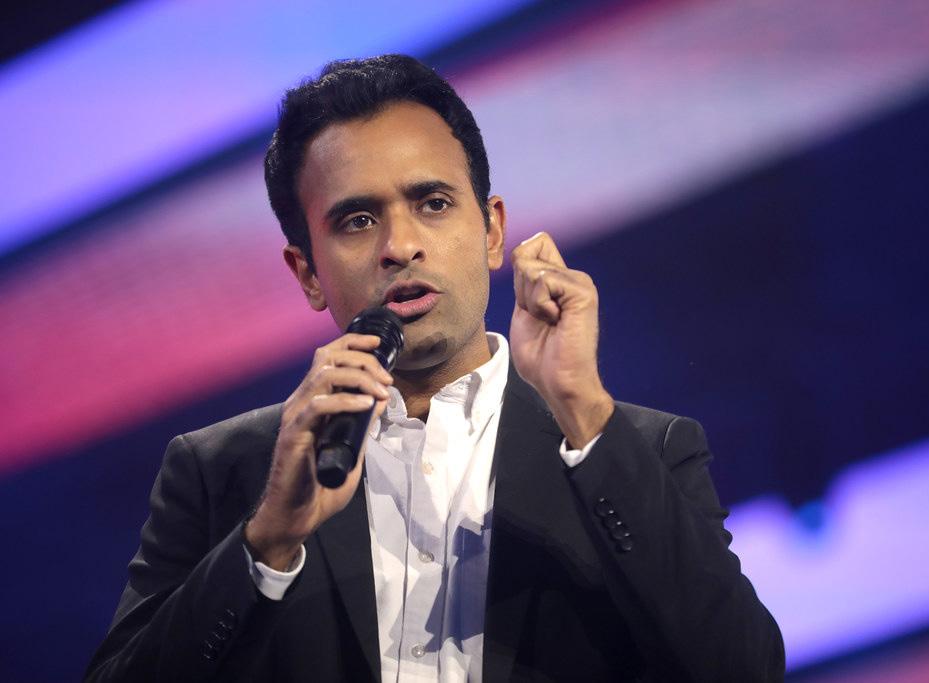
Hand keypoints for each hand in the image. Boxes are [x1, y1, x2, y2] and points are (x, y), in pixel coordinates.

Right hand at [245, 333, 392, 569]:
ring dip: (359, 378)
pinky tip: (366, 406)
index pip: (327, 357)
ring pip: (323, 375)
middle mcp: (300, 402)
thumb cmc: (320, 487)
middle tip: (387, 379)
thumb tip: (379, 402)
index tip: (379, 345)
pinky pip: (318, 406)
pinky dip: (345, 401)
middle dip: (362, 360)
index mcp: (311, 401)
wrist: (296, 516)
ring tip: (381, 392)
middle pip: (327, 358)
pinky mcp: (293, 434)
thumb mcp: (351, 449)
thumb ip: (361, 426)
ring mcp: (295, 416)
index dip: (352, 343)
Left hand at [509, 232, 613, 448]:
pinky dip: (539, 304)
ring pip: (530, 268)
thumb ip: (525, 282)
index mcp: (560, 281)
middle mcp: (573, 277)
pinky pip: (542, 280)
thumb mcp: (524, 311)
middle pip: (526, 253)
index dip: (519, 269)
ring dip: (530, 300)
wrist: (558, 383)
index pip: (534, 244)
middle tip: (540, 316)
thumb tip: (521, 252)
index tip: (527, 303)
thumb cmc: (541, 357)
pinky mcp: (583, 292)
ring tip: (549, 322)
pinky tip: (555, 321)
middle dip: (520, 288)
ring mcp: (580, 283)